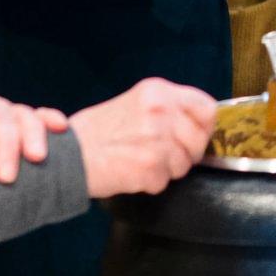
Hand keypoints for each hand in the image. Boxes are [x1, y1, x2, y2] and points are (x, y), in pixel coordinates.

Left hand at [0, 93, 68, 184]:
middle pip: (0, 119)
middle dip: (6, 149)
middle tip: (8, 178)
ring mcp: (7, 113)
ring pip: (23, 115)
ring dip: (32, 136)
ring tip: (37, 159)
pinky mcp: (25, 123)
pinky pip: (42, 115)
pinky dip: (51, 119)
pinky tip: (61, 129)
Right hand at [70, 78, 219, 199]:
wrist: (69, 156)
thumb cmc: (96, 132)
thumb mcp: (134, 104)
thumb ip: (166, 109)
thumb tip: (196, 125)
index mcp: (157, 92)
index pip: (207, 108)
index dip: (204, 126)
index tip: (196, 136)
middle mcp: (161, 111)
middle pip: (199, 140)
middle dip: (186, 153)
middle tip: (161, 155)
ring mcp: (157, 140)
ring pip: (184, 164)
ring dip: (166, 170)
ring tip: (139, 161)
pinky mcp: (151, 167)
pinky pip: (164, 182)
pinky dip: (149, 183)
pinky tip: (130, 171)